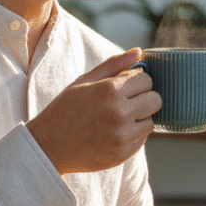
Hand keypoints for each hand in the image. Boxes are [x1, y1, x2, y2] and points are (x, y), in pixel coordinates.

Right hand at [27, 48, 160, 174]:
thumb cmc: (65, 110)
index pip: (146, 79)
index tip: (125, 86)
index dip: (137, 81)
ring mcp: (123, 136)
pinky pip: (142, 139)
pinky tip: (113, 132)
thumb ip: (114, 65)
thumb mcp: (84, 81)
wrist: (49, 146)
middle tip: (125, 102)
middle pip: (156, 100)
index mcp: (110, 90)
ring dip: (140, 118)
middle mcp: (120, 113)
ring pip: (151, 121)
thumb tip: (139, 52)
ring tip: (118, 118)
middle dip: (144, 98)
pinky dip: (133, 134)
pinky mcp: (123, 154)